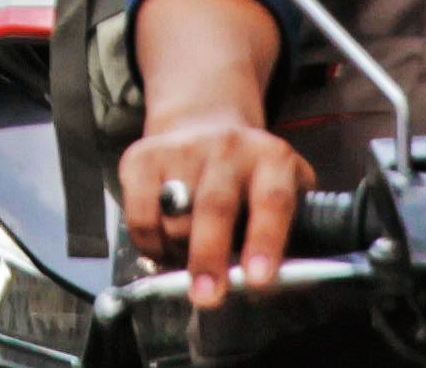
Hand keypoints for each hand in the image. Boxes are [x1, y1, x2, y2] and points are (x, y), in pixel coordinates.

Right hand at [120, 120, 313, 306]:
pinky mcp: (144, 157)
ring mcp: (184, 148)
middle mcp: (229, 147)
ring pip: (175, 218)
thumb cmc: (250, 184)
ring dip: (181, 255)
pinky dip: (151, 246)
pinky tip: (166, 249)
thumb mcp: (285, 200)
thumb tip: (260, 289)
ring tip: (195, 268)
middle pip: (215, 206)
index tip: (257, 279)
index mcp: (273, 160)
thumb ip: (282, 242)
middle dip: (209, 256)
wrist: (207, 130)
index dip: (265, 241)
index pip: (273, 201)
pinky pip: (141, 216)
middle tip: (207, 295)